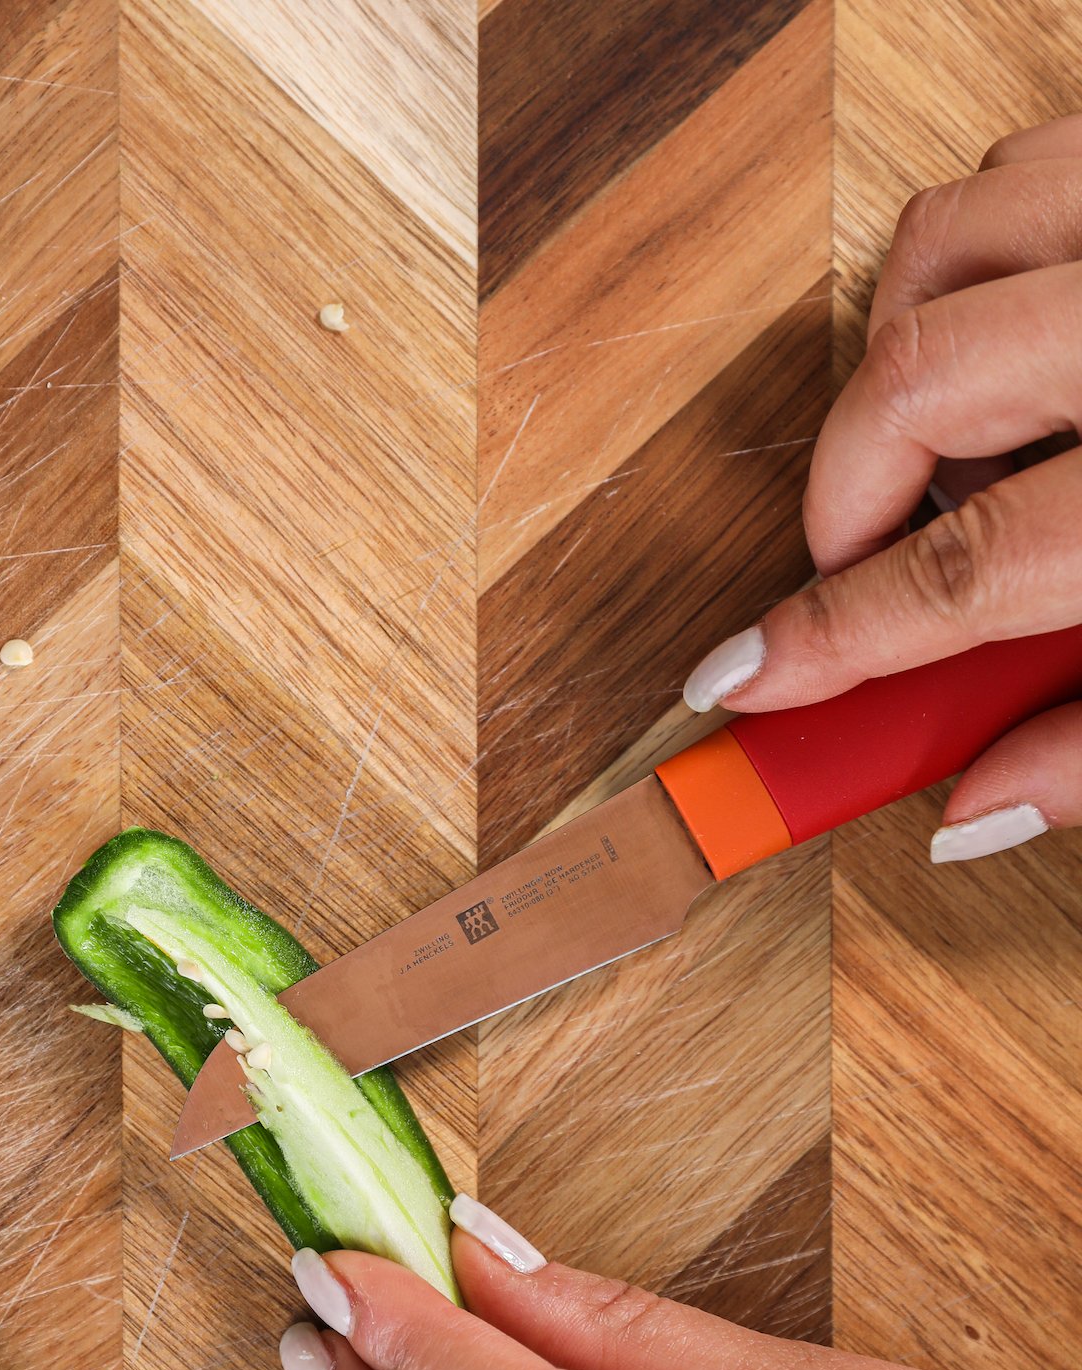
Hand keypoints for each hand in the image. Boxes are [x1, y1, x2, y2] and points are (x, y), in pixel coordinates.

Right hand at [681, 114, 1081, 865]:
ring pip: (948, 242)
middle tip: (854, 572)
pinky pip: (1022, 173)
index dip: (831, 637)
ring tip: (950, 458)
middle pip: (922, 379)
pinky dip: (979, 269)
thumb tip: (973, 802)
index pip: (969, 570)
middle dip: (841, 492)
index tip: (742, 680)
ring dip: (899, 363)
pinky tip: (1022, 358)